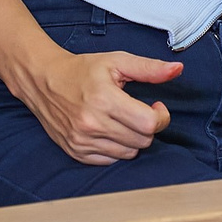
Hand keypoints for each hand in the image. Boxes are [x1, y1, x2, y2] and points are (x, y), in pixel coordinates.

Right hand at [9, 47, 181, 165]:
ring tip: (123, 120)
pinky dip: (117, 148)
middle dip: (148, 127)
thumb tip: (177, 70)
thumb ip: (149, 68)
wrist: (44, 80)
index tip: (155, 107)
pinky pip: (111, 160)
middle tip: (139, 112)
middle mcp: (92, 123)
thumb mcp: (117, 61)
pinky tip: (110, 130)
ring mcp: (82, 140)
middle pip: (142, 141)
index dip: (160, 116)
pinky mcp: (76, 151)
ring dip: (133, 139)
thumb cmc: (82, 70)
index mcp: (105, 99)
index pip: (148, 124)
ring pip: (129, 153)